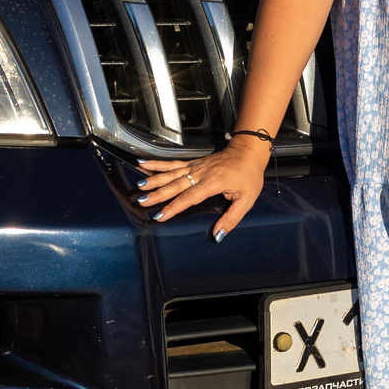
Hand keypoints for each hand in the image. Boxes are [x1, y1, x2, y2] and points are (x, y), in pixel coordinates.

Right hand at [136, 139, 269, 240]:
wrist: (248, 152)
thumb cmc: (249, 177)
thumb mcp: (246, 200)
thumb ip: (231, 219)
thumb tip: (217, 235)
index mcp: (213, 183)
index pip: (189, 197)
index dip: (173, 207)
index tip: (159, 215)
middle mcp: (201, 173)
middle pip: (175, 184)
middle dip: (158, 194)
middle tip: (142, 200)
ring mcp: (195, 167)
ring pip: (171, 173)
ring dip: (154, 179)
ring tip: (139, 185)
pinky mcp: (193, 163)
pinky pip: (173, 164)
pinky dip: (158, 164)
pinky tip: (143, 163)